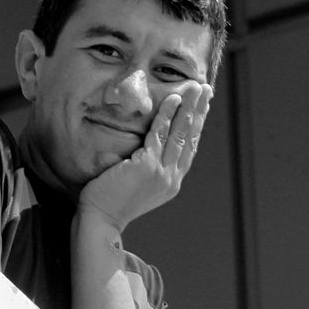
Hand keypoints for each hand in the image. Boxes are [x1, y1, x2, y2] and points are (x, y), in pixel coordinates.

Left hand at [78, 82, 211, 230]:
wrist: (102, 220)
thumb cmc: (112, 202)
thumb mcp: (137, 185)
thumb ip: (147, 168)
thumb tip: (146, 148)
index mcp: (171, 182)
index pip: (188, 148)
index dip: (197, 125)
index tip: (203, 107)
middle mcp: (172, 178)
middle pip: (190, 138)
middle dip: (199, 111)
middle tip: (206, 89)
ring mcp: (162, 173)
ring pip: (180, 133)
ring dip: (188, 107)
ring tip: (195, 88)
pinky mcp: (148, 167)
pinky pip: (159, 134)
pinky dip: (166, 115)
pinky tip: (172, 99)